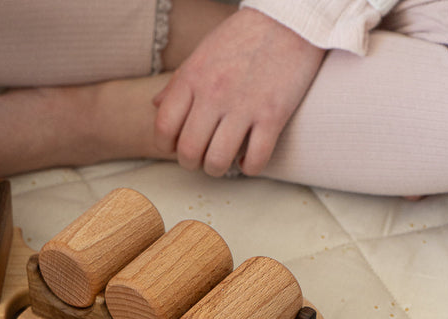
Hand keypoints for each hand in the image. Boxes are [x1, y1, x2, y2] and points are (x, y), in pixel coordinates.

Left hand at [153, 8, 324, 177]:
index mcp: (193, 77)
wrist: (291, 21)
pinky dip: (249, 168)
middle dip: (191, 163)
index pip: (164, 126)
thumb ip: (179, 81)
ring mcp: (244, 106)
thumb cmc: (245, 37)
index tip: (176, 146)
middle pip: (188, 151)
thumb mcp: (204, 52)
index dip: (166, 145)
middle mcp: (214, 94)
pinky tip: (249, 159)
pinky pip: (255, 160)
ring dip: (218, 169)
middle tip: (201, 157)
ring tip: (224, 160)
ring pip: (218, 161)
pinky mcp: (273, 116)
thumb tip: (156, 105)